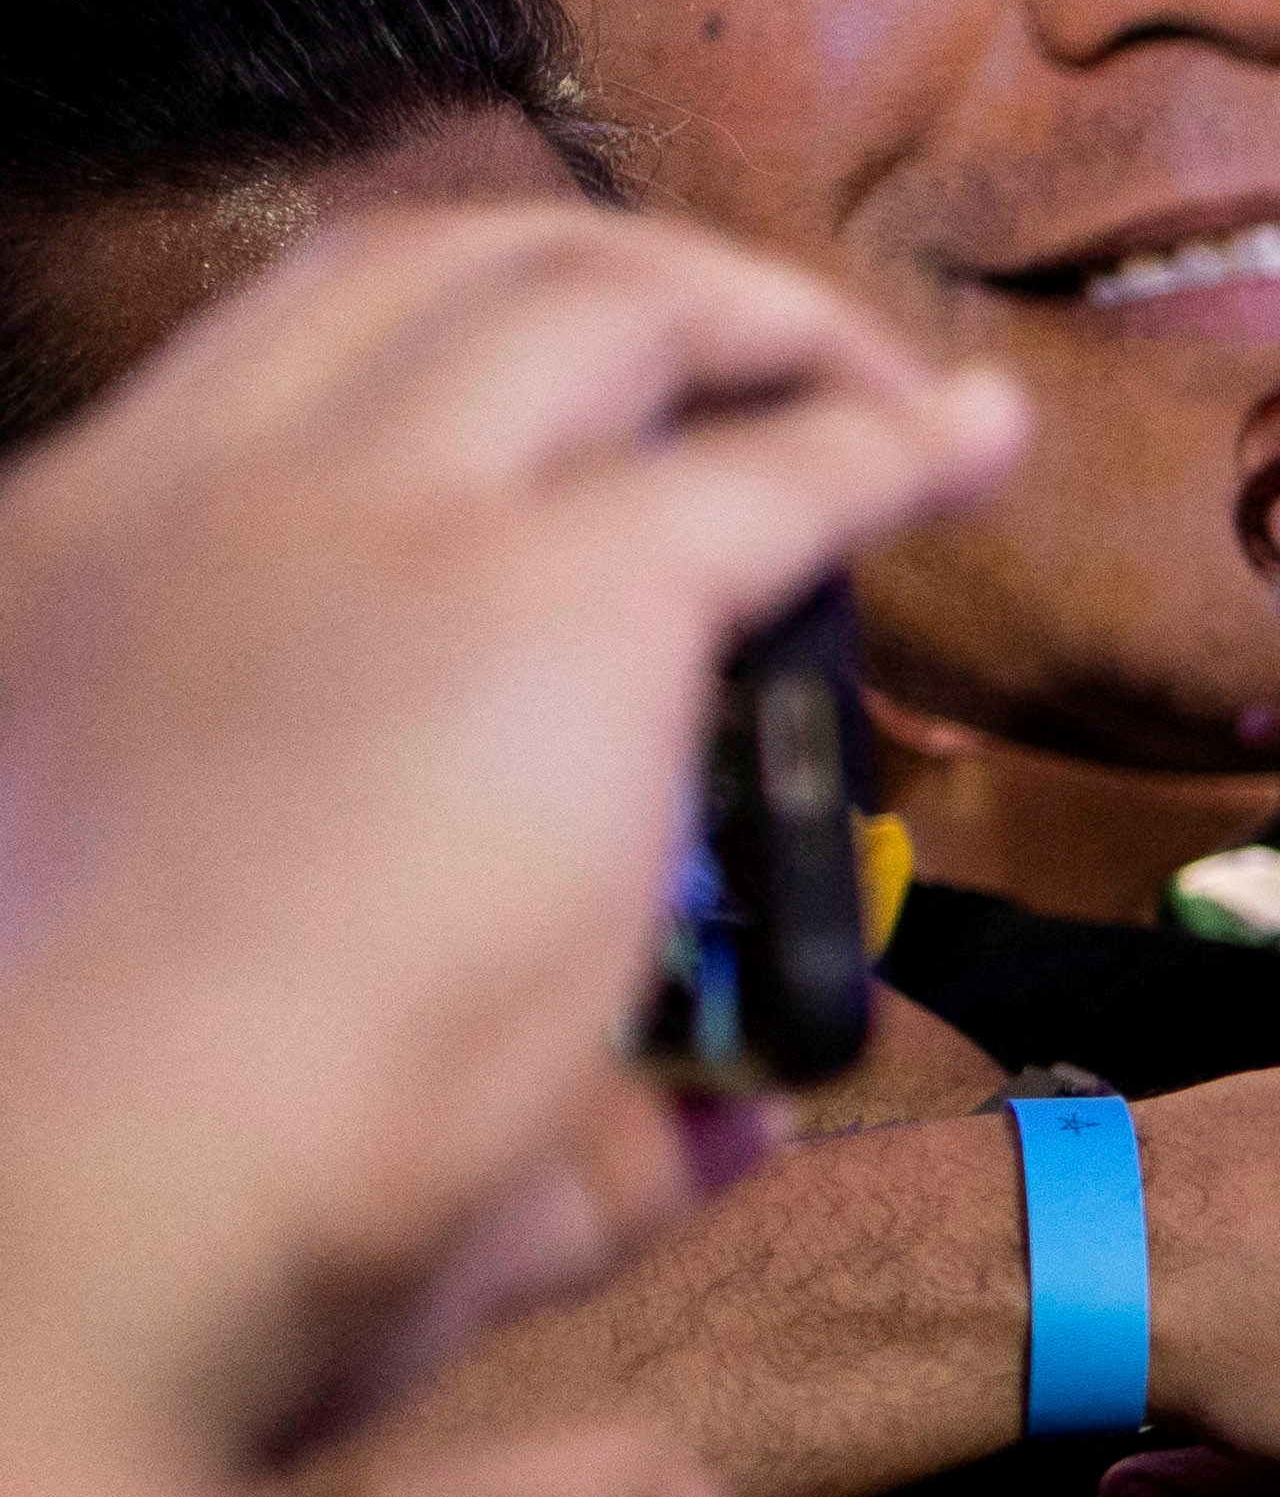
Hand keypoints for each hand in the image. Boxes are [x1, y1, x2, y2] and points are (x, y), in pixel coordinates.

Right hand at [0, 208, 1021, 1454]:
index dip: (445, 356)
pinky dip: (889, 439)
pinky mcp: (559, 598)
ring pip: (595, 299)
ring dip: (755, 317)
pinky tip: (972, 445)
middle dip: (607, 279)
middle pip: (431, 270)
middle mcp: (204, 502)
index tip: (583, 426)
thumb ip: (482, 1071)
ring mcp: (381, 526)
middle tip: (753, 361)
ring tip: (872, 386)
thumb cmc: (121, 1181)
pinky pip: (773, 470)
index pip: (272, 382)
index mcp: (67, 574)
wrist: (64, 1226)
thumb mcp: (235, 1030)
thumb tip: (727, 1125)